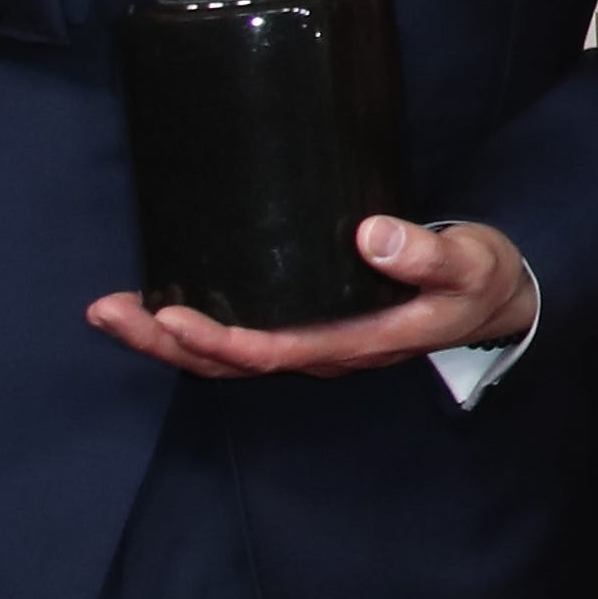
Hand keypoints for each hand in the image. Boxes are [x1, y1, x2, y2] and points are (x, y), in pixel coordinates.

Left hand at [85, 216, 533, 376]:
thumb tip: (370, 234)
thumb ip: (425, 252)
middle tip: (107, 310)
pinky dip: (187, 329)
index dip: (220, 339)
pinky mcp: (304, 325)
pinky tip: (155, 306)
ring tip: (109, 310)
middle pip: (230, 364)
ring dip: (163, 340)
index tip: (172, 316)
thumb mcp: (468, 263)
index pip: (275, 351)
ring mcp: (310, 343)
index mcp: (357, 342)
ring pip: (224, 358)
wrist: (490, 301)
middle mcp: (323, 353)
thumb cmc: (477, 281)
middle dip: (164, 343)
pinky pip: (236, 338)